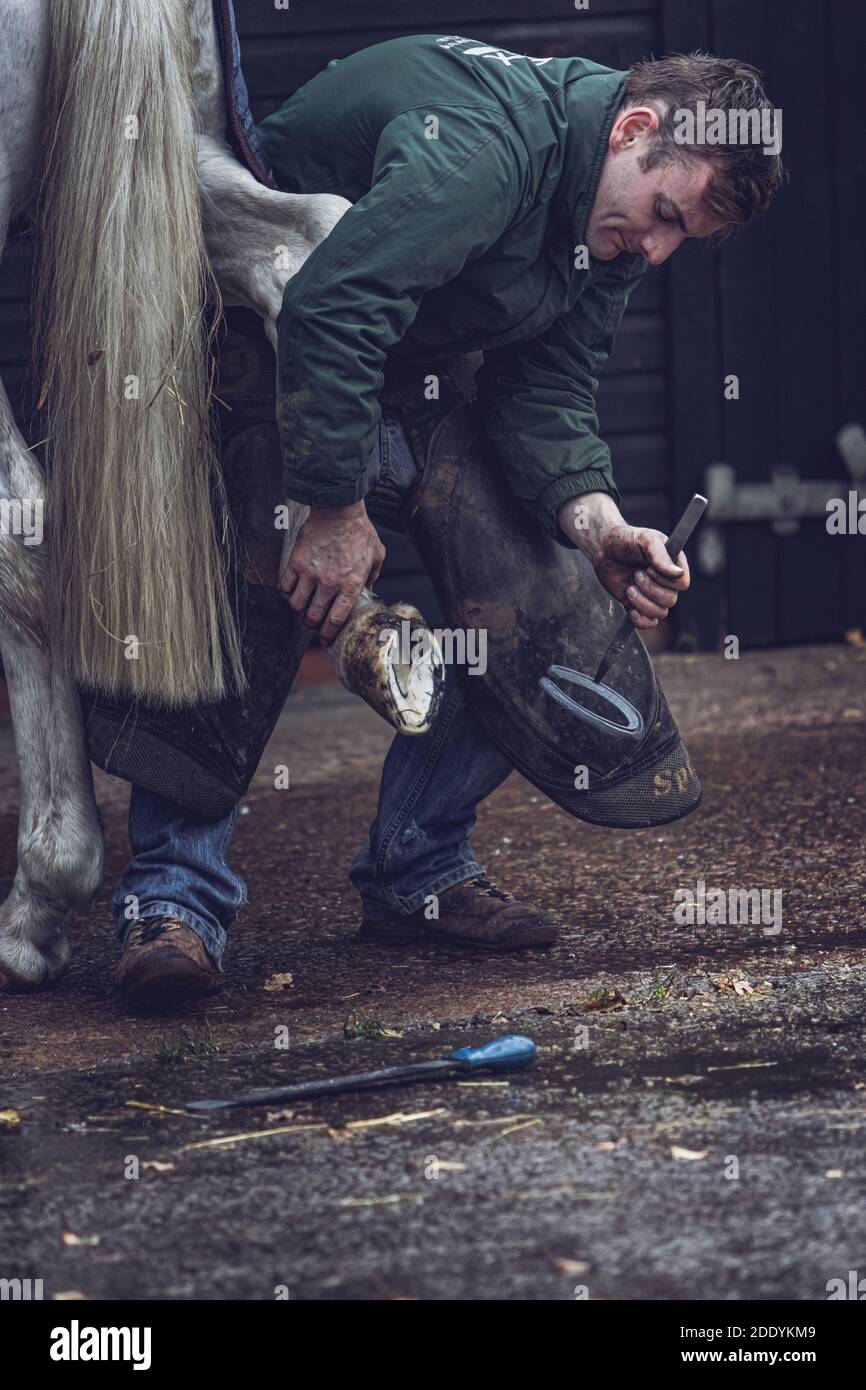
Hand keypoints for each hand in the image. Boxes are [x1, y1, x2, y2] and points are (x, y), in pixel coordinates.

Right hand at [280, 501, 384, 644]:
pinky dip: (287, 591)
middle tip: (312, 623)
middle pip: (313, 617)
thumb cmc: (359, 530)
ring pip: (297, 605)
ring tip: (303, 604)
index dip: (329, 634)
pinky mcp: (296, 562)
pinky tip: (293, 588)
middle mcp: (329, 583)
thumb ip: (373, 576)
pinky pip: (285, 586)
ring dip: (299, 608)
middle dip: (311, 625)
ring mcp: (310, 574)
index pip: (336, 620)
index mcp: (351, 584)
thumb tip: (369, 590)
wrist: (338, 509)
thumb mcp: (376, 555)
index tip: (326, 638)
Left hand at [592, 524, 689, 628]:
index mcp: (674, 566)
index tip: (649, 568)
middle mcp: (666, 583)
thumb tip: (678, 574)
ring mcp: (653, 596)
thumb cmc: (628, 540)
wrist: (604, 550)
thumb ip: (661, 556)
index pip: (682, 584)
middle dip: (650, 589)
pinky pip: (648, 623)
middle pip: (671, 600)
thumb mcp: (646, 540)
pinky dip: (640, 620)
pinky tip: (630, 608)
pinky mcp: (639, 606)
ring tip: (630, 588)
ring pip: (660, 613)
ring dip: (642, 602)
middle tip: (636, 574)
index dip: (666, 580)